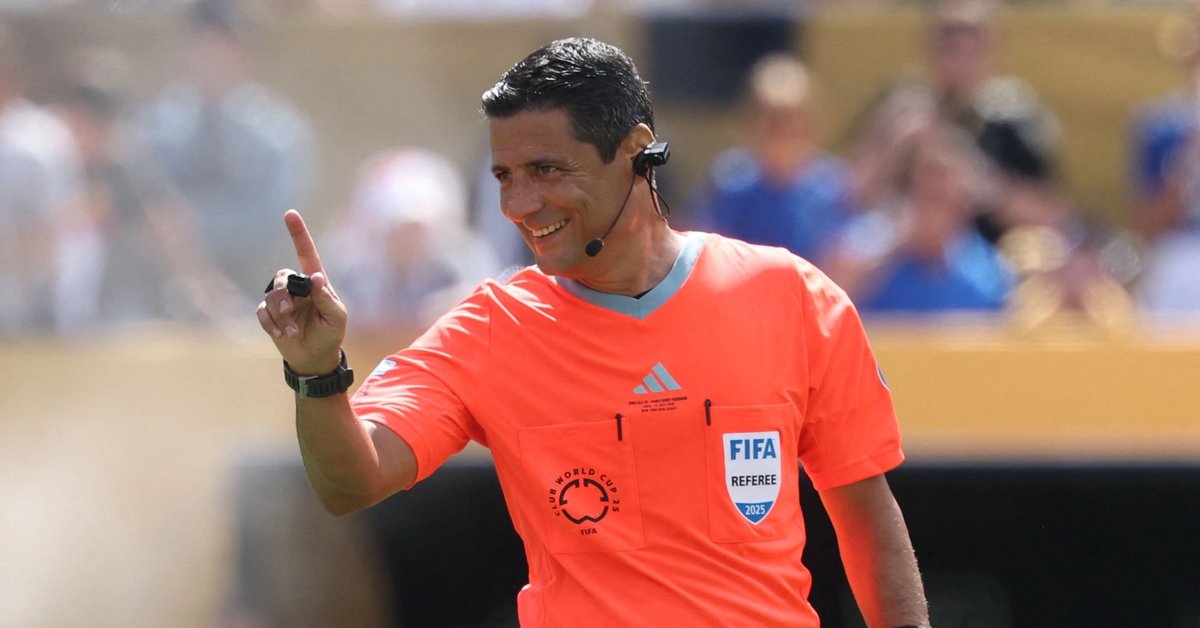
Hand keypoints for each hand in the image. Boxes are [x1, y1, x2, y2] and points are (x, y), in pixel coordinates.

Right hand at [258, 210, 347, 374]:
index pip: (306, 253)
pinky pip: (262, 312)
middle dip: (284, 294)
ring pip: (270, 295)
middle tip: (290, 312)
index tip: (290, 214)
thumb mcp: (336, 317)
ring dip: (280, 314)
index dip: (298, 233)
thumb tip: (315, 277)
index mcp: (316, 283)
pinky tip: (283, 335)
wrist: (314, 358)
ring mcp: (281, 301)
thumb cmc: (330, 333)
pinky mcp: (269, 315)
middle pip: (282, 276)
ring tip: (293, 330)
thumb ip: (326, 297)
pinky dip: (271, 324)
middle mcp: (297, 288)